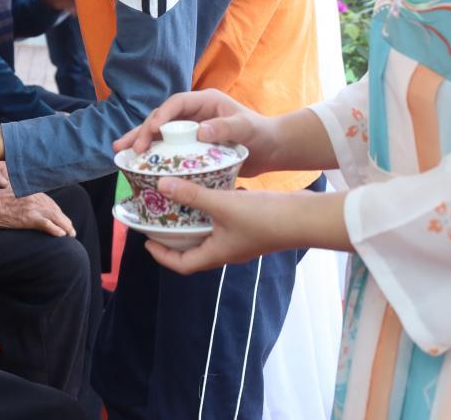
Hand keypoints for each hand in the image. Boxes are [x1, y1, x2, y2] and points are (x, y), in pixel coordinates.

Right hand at [0, 187, 75, 236]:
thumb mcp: (13, 193)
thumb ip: (23, 196)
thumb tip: (26, 204)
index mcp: (33, 192)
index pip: (51, 203)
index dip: (59, 213)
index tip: (63, 220)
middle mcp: (36, 198)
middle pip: (56, 210)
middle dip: (65, 221)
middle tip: (71, 230)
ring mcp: (34, 208)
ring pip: (55, 218)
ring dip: (65, 227)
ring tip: (71, 235)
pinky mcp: (29, 217)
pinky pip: (47, 224)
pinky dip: (55, 230)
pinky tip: (61, 235)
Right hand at [114, 90, 279, 176]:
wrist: (270, 150)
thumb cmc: (261, 134)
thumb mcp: (245, 128)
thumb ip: (226, 127)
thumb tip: (201, 130)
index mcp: (204, 101)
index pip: (176, 103)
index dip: (161, 115)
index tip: (152, 130)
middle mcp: (193, 113)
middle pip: (161, 118)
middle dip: (142, 131)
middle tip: (128, 146)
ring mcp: (189, 129)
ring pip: (158, 133)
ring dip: (140, 141)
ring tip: (119, 151)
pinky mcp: (189, 145)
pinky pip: (166, 147)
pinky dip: (152, 154)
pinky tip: (137, 164)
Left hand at [143, 178, 349, 273]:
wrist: (303, 217)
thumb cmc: (264, 218)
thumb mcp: (223, 205)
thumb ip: (193, 195)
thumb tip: (162, 185)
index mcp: (217, 254)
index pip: (182, 265)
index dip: (162, 256)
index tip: (147, 240)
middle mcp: (226, 250)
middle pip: (193, 249)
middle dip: (174, 236)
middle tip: (158, 217)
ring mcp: (239, 238)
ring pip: (209, 231)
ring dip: (193, 218)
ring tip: (177, 199)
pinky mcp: (250, 225)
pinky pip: (224, 219)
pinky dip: (212, 207)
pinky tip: (208, 187)